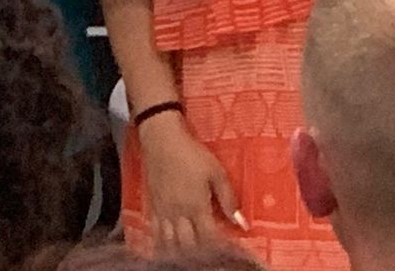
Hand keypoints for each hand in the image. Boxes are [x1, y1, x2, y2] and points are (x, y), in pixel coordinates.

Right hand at [139, 113, 244, 246]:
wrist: (162, 140)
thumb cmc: (192, 154)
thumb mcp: (216, 172)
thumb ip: (228, 198)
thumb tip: (242, 223)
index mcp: (196, 207)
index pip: (210, 238)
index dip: (220, 248)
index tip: (230, 251)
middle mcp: (178, 215)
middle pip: (189, 246)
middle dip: (202, 254)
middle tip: (212, 253)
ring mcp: (163, 213)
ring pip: (170, 244)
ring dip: (182, 252)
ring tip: (193, 254)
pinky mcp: (152, 208)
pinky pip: (155, 234)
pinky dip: (163, 245)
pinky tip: (171, 247)